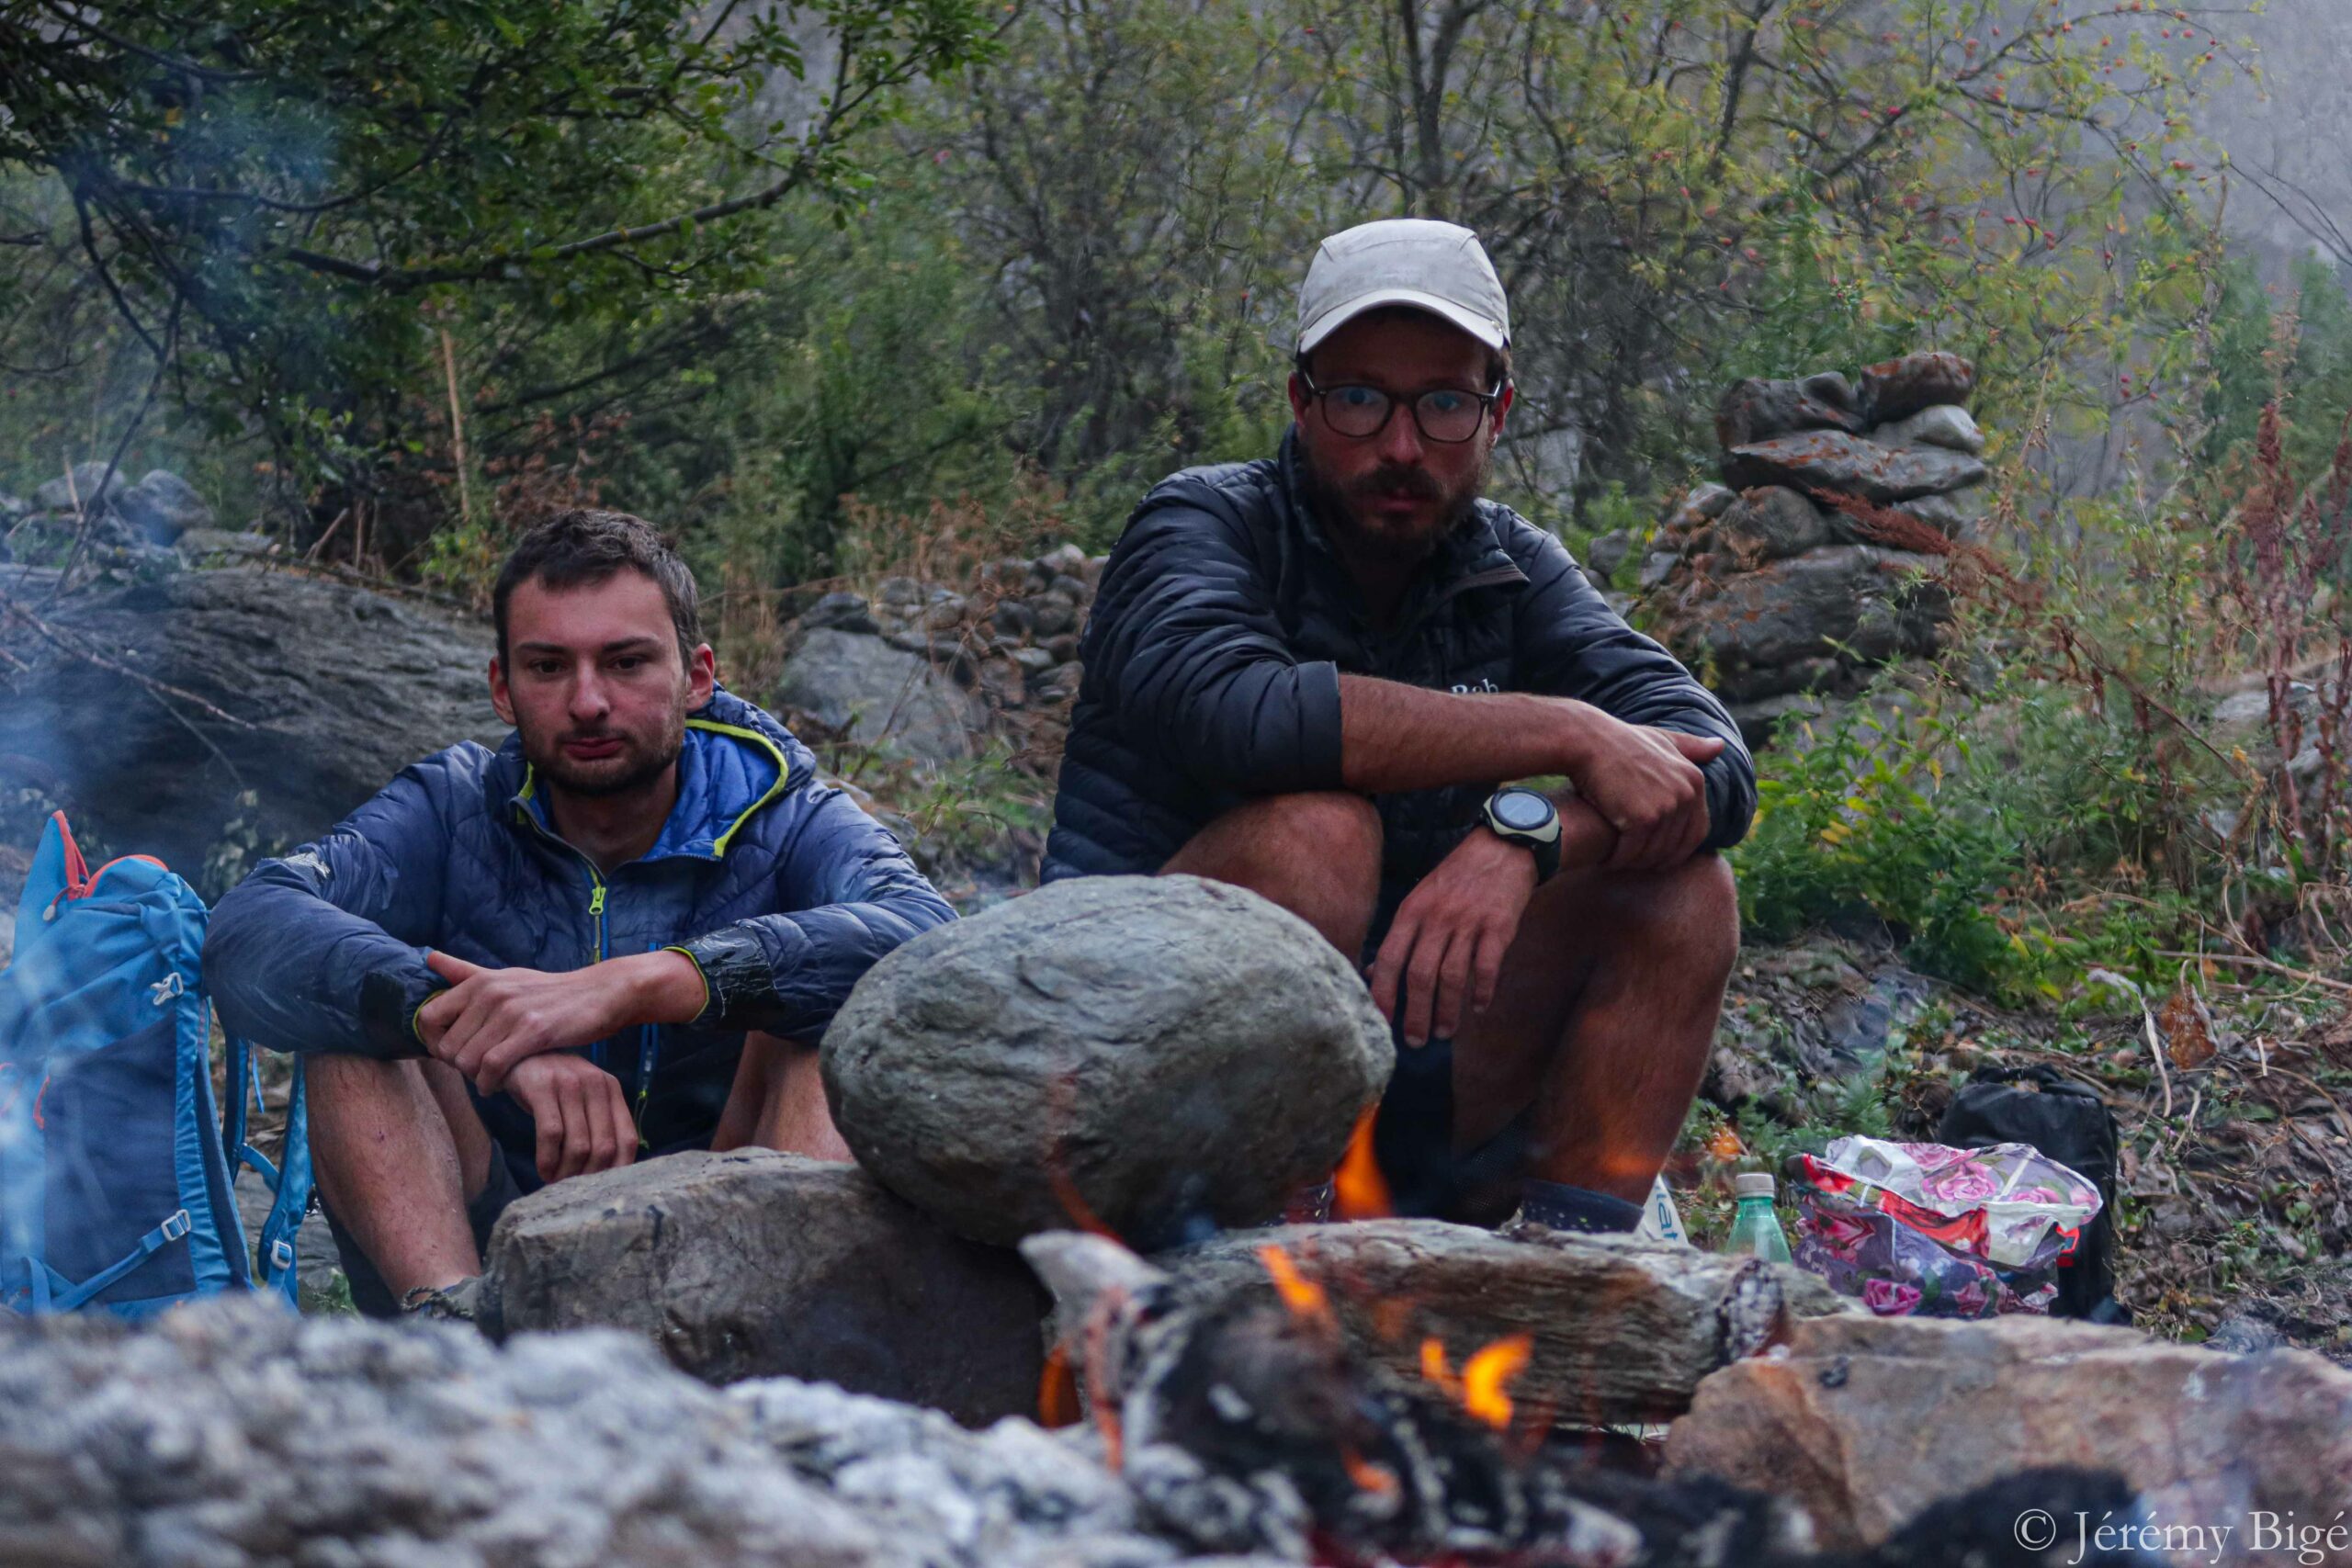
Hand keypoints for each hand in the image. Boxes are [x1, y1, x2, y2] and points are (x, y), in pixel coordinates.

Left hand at [420, 950, 640, 1093]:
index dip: (433, 1041)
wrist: (601, 993)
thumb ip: (467, 972)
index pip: (428, 1018)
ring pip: (468, 1059)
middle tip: (477, 1069)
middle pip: (447, 1046)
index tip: (453, 1052)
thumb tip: (431, 957)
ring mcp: (512, 1012)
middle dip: (458, 1065)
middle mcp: (491, 993)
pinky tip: (497, 1086)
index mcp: (481, 982)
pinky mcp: (533, 1031)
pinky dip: (490, 1083)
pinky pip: (494, 1066)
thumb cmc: (552, 991)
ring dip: (474, 1077)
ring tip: (488, 1077)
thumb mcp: (507, 976)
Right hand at [503, 1053, 637, 1183]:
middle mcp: (596, 1084)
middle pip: (604, 1147)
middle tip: (572, 1188)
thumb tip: (610, 1172)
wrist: (516, 1055)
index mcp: (611, 1089)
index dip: (617, 1170)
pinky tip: (544, 1170)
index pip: (627, 1139)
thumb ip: (598, 1124)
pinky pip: (551, 1134)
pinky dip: (548, 1160)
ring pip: (579, 1145)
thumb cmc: (551, 1086)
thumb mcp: (582, 1099)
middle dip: (588, 1176)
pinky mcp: (543, 1086)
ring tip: (555, 1181)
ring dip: (566, 1172)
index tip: (602, 1188)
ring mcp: (570, 1083)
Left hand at [1367, 829, 1537, 1047]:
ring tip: (1444, 1032)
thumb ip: (1400, 935)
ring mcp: (1468, 923)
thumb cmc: (1456, 878)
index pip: (1390, 958)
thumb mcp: (1420, 898)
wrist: (1502, 848)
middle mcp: (1437, 918)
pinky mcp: (1499, 927)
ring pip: (1452, 977)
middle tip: (1415, 1041)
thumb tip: (1374, 972)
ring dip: (1447, 1010)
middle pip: (1420, 975)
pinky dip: (1483, 992)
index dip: (1383, 993)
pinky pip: (1487, 967)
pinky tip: (1479, 1008)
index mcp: (1412, 911)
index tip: (1381, 1021)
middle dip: (1416, 1013)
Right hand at [1560, 709, 1720, 871]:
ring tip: (1616, 861)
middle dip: (1653, 860)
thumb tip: (1720, 746)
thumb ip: (1691, 747)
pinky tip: (1606, 860)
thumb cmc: (1620, 741)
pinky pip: (1632, 852)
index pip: (1697, 832)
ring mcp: (1665, 808)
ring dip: (1634, 863)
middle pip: (1674, 847)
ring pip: (1653, 853)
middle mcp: (1685, 795)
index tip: (1657, 856)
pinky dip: (1618, 860)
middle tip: (1632, 862)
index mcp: (1694, 781)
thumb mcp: (1662, 739)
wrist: (1588, 742)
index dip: (1677, 850)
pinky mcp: (1641, 819)